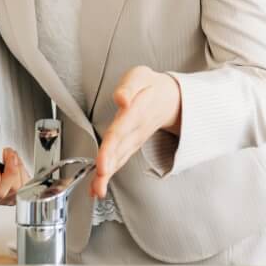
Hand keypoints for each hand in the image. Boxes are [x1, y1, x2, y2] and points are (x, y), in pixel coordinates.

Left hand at [91, 65, 182, 198]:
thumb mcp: (140, 76)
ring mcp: (135, 139)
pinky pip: (121, 160)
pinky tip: (99, 185)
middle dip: (108, 169)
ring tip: (96, 190)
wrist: (170, 96)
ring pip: (120, 159)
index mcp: (135, 112)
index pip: (120, 131)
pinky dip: (109, 174)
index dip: (110, 149)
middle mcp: (135, 129)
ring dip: (108, 176)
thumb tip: (121, 99)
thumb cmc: (150, 85)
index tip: (102, 165)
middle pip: (120, 151)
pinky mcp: (132, 144)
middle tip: (98, 185)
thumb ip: (128, 87)